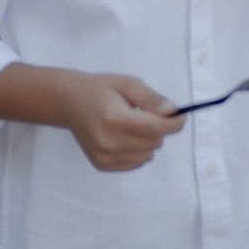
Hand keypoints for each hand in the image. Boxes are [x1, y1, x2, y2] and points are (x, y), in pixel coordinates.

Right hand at [61, 72, 183, 170]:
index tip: (180, 116)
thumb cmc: (100, 89)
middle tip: (143, 115)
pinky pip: (136, 163)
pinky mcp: (102, 165)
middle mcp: (108, 141)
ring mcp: (104, 156)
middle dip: (157, 129)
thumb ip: (151, 98)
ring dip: (147, 142)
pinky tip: (122, 137)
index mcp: (114, 118)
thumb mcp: (126, 83)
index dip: (174, 123)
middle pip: (154, 142)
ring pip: (148, 155)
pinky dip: (136, 151)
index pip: (156, 128)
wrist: (68, 102)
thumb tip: (173, 112)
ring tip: (130, 126)